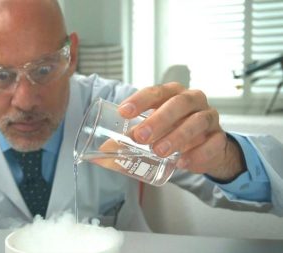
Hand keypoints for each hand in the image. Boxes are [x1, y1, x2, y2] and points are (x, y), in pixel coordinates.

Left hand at [118, 82, 245, 180]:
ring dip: (177, 137)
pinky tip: (183, 163)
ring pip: (196, 122)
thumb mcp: (154, 129)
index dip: (140, 100)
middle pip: (178, 104)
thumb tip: (105, 149)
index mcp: (172, 93)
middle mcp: (192, 100)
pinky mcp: (219, 137)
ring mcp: (208, 117)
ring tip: (159, 151)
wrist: (207, 145)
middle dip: (158, 120)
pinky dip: (198, 154)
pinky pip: (213, 143)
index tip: (123, 112)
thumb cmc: (175, 129)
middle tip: (141, 137)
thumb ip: (132, 136)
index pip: (156, 91)